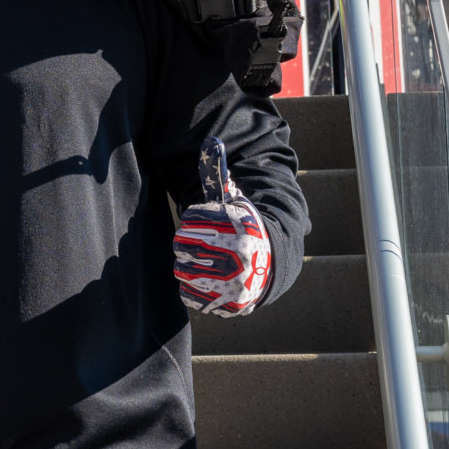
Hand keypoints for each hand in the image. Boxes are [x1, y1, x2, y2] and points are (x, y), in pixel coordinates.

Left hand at [173, 137, 271, 316]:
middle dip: (190, 244)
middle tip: (207, 245)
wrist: (267, 266)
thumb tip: (212, 142)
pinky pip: (186, 293)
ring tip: (209, 263)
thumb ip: (219, 176)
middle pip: (180, 245)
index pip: (188, 221)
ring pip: (181, 270)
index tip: (211, 226)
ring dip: (189, 265)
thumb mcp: (234, 201)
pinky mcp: (223, 305)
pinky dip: (193, 287)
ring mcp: (230, 283)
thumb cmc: (242, 228)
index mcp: (236, 227)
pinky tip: (209, 280)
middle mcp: (236, 255)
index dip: (195, 223)